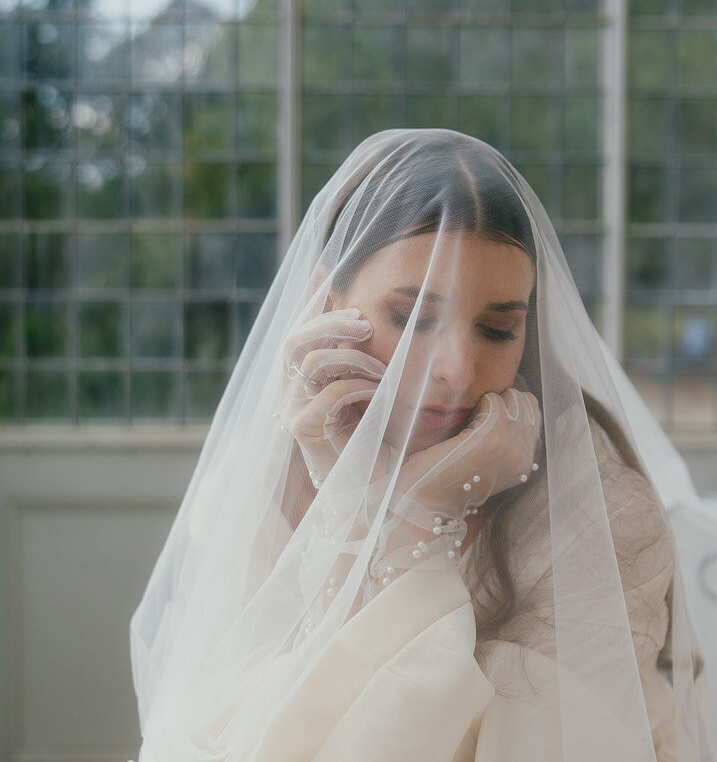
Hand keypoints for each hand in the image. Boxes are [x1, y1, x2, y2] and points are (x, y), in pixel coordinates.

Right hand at [280, 308, 385, 485]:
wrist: (364, 487)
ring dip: (354, 357)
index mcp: (297, 380)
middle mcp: (287, 392)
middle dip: (331, 323)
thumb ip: (356, 355)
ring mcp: (291, 410)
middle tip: (366, 323)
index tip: (324, 274)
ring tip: (383, 369)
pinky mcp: (304, 427)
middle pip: (295, 339)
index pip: (296, 330)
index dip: (307, 302)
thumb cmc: (366, 437)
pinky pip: (332, 391)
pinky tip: (380, 392)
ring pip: (313, 361)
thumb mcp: (361, 387)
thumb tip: (363, 314)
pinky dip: (361, 385)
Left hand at [392, 388, 541, 528]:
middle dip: (502, 401)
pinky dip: (476, 404)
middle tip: (477, 420)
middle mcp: (524, 456)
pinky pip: (493, 400)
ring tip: (470, 425)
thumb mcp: (485, 464)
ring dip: (489, 402)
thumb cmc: (447, 481)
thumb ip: (503, 443)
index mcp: (524, 463)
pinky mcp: (492, 437)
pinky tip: (462, 427)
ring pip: (512, 398)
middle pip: (526, 402)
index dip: (508, 409)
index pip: (532, 414)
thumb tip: (507, 410)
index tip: (484, 422)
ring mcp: (511, 446)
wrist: (426, 505)